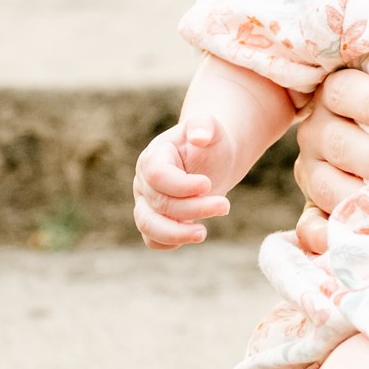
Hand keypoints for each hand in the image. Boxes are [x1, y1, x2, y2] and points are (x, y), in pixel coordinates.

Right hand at [132, 115, 236, 248]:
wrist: (211, 158)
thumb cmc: (211, 141)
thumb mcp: (212, 126)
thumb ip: (204, 125)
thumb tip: (199, 137)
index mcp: (154, 156)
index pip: (157, 175)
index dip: (181, 185)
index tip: (207, 185)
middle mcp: (144, 181)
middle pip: (159, 203)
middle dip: (193, 208)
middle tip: (225, 205)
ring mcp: (146, 203)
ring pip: (148, 225)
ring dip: (177, 233)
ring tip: (203, 233)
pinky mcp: (154, 220)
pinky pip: (152, 239)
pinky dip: (169, 242)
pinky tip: (193, 234)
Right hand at [290, 68, 368, 253]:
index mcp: (335, 94)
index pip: (346, 92)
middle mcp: (317, 131)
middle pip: (338, 143)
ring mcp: (311, 172)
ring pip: (326, 186)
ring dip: (363, 200)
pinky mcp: (312, 208)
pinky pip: (309, 226)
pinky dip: (328, 237)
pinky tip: (356, 240)